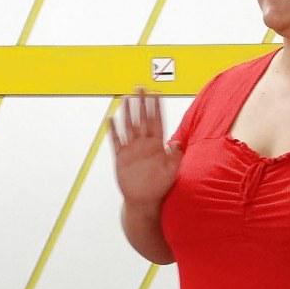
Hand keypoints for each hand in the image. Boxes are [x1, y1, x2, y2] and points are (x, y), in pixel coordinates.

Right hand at [108, 87, 182, 207]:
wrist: (143, 201)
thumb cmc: (159, 188)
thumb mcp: (172, 173)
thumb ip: (175, 157)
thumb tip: (178, 143)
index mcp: (157, 146)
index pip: (157, 121)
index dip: (157, 107)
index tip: (157, 93)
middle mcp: (144, 145)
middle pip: (142, 119)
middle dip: (142, 103)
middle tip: (141, 87)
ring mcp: (132, 150)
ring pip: (129, 126)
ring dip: (128, 112)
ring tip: (127, 97)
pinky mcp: (121, 158)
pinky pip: (116, 141)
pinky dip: (113, 131)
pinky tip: (111, 119)